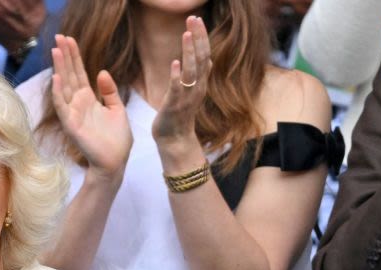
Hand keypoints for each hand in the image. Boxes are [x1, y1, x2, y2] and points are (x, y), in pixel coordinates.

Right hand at [51, 35, 130, 181]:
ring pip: (64, 87)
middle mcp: (78, 104)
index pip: (79, 73)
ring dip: (59, 68)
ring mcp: (73, 114)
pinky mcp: (72, 126)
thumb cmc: (116, 140)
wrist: (115, 162)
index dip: (75, 56)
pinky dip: (59, 93)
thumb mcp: (117, 109)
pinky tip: (58, 78)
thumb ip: (109, 91)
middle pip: (70, 75)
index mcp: (89, 99)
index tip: (69, 39)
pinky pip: (63, 107)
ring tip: (56, 50)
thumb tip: (102, 72)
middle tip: (59, 36)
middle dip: (65, 56)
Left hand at [152, 16, 209, 147]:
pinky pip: (177, 89)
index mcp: (200, 83)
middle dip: (198, 38)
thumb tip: (206, 58)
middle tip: (193, 19)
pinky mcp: (174, 106)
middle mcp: (197, 88)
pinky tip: (174, 62)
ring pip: (191, 71)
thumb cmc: (180, 114)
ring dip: (189, 52)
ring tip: (186, 34)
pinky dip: (176, 75)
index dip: (202, 37)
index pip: (204, 54)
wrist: (175, 140)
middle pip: (201, 58)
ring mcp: (187, 97)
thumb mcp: (192, 91)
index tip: (197, 19)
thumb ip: (198, 75)